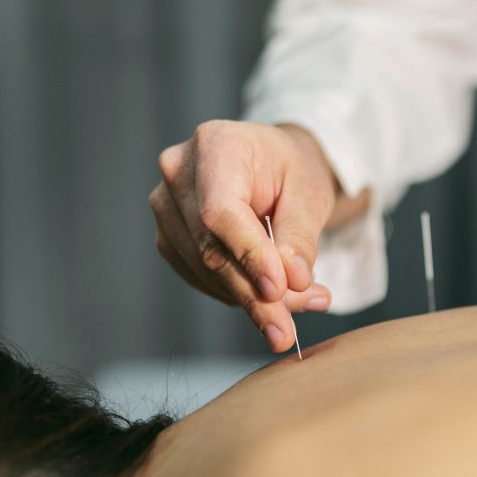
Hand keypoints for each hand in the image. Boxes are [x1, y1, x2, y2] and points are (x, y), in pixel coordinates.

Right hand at [149, 120, 336, 352]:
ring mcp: (167, 207)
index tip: (278, 290)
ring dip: (252, 301)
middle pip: (210, 248)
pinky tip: (274, 300)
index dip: (249, 255)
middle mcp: (179, 172)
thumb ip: (299, 237)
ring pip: (206, 271)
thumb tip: (291, 281)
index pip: (221, 211)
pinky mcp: (171, 238)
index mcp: (216, 145)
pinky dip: (239, 296)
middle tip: (287, 330)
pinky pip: (202, 279)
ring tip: (298, 309)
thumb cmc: (292, 172)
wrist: (274, 168)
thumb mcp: (310, 195)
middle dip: (254, 296)